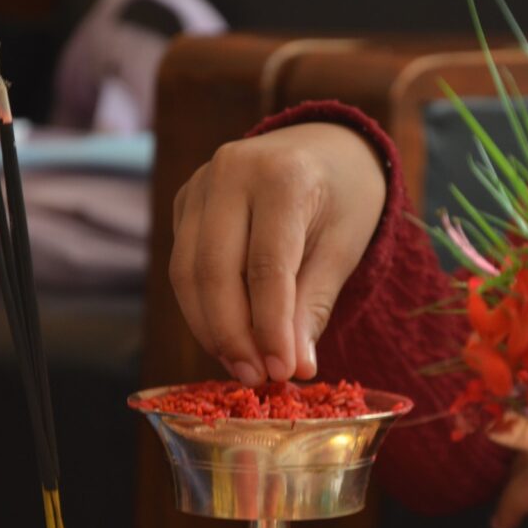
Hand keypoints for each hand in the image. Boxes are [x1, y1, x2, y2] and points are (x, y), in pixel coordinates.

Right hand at [170, 122, 386, 384]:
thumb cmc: (344, 199)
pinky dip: (203, 310)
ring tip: (244, 367)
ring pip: (187, 273)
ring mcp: (199, 183)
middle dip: (234, 335)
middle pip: (214, 271)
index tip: (282, 372)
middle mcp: (230, 171)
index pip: (267, 265)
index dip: (271, 327)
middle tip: (258, 379)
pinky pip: (183, 267)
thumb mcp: (345, 248)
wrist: (326, 148)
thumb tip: (293, 368)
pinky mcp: (185, 202)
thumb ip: (313, 305)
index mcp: (282, 176)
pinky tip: (230, 340)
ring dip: (212, 329)